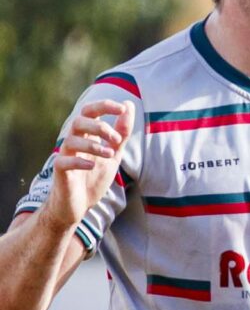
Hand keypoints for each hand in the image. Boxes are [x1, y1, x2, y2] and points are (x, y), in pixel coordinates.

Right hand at [43, 96, 130, 227]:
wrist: (79, 204)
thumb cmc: (93, 176)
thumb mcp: (114, 154)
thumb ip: (121, 133)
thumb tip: (128, 106)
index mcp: (86, 135)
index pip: (89, 111)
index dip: (104, 105)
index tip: (122, 108)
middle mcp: (74, 142)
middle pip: (79, 121)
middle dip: (100, 126)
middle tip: (116, 139)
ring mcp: (65, 156)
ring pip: (71, 140)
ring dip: (93, 145)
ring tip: (110, 154)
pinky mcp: (60, 172)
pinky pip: (63, 161)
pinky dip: (79, 161)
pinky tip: (92, 165)